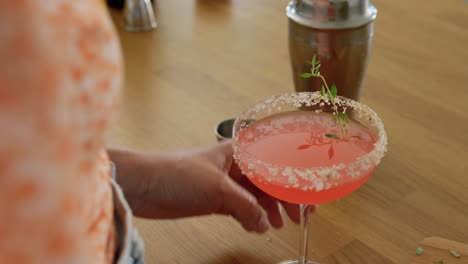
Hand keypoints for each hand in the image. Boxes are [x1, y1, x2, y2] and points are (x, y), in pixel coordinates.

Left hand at [110, 141, 302, 232]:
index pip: (276, 164)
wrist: (144, 186)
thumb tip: (265, 223)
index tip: (308, 197)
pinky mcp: (216, 198)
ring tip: (278, 225)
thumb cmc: (176, 174)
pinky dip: (252, 217)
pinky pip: (243, 207)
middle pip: (270, 180)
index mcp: (239, 153)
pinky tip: (256, 226)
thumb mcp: (218, 189)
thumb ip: (246, 207)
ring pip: (258, 195)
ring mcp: (226, 182)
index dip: (294, 180)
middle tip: (298, 215)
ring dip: (270, 210)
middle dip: (285, 198)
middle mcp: (236, 166)